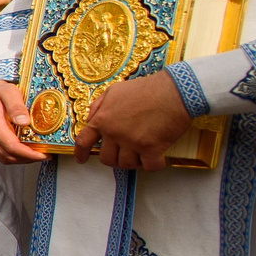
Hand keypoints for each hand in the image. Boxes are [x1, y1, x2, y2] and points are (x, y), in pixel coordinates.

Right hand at [0, 80, 45, 164]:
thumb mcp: (8, 92)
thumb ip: (16, 106)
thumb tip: (24, 122)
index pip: (11, 146)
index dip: (28, 154)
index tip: (43, 154)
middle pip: (8, 156)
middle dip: (28, 159)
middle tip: (45, 155)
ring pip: (4, 158)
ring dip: (22, 159)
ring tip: (37, 154)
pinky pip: (1, 154)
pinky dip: (15, 156)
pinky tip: (25, 152)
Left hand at [71, 73, 192, 170]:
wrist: (174, 91)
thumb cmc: (145, 89)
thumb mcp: (114, 91)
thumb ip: (99, 106)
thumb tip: (89, 120)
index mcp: (103, 120)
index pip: (83, 142)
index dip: (80, 153)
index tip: (81, 160)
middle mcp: (114, 133)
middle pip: (106, 158)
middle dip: (114, 158)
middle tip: (125, 153)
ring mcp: (132, 142)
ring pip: (126, 164)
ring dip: (134, 161)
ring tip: (142, 152)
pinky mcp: (151, 148)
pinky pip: (149, 166)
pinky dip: (153, 164)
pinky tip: (157, 157)